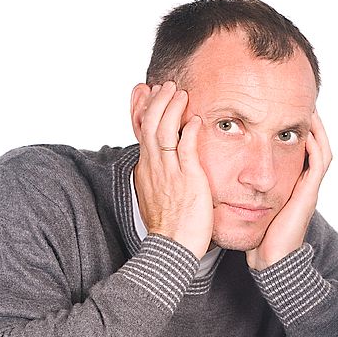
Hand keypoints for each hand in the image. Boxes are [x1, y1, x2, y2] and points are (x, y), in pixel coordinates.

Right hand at [131, 81, 213, 258]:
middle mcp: (154, 168)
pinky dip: (190, 131)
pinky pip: (186, 149)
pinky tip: (196, 120)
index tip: (149, 94)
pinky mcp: (188, 181)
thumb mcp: (158, 197)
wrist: (171, 250)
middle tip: (166, 86)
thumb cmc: (170, 229)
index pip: (141, 132)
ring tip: (181, 93)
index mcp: (147, 171)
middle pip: (149, 125)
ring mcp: (170, 173)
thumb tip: (162, 168)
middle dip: (157, 101)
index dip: (144, 110)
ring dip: (172, 109)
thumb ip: (160, 178)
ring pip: (164, 131)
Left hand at [246, 109, 332, 269]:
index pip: (299, 152)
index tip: (285, 113)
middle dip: (311, 125)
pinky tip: (308, 132)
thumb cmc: (258, 239)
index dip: (296, 132)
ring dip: (317, 130)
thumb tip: (222, 176)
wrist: (271, 261)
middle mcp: (303, 186)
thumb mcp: (251, 207)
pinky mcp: (308, 195)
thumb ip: (244, 191)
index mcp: (291, 187)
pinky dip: (315, 147)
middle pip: (314, 147)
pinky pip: (318, 165)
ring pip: (321, 151)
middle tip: (304, 104)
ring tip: (310, 110)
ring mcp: (308, 190)